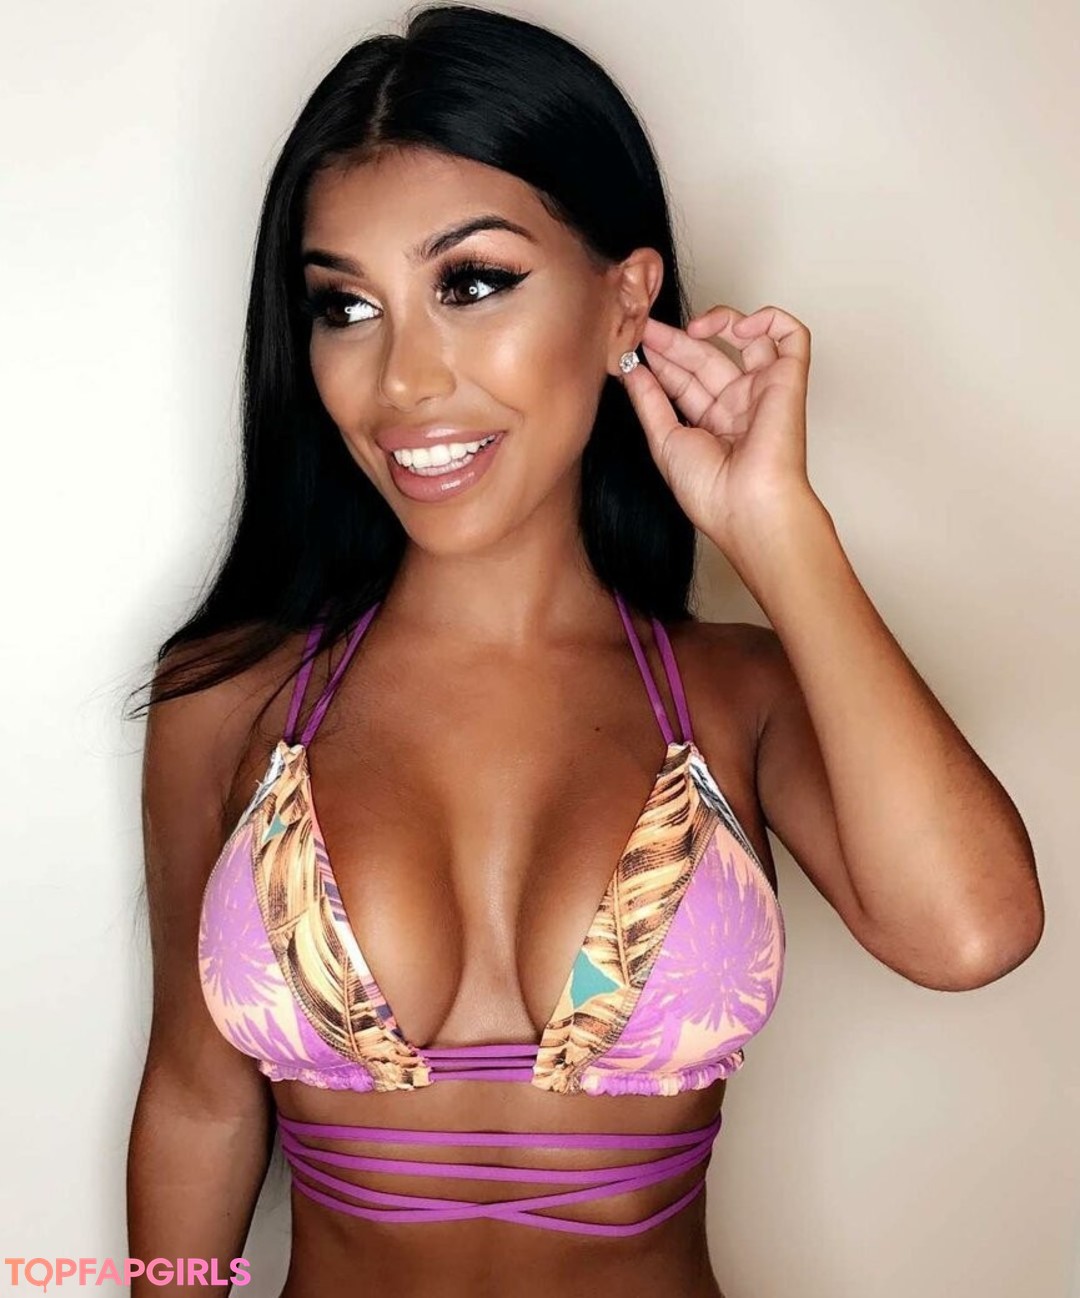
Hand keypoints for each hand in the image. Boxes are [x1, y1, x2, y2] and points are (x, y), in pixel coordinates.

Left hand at [620, 304, 816, 551]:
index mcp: (712, 425)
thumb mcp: (664, 440)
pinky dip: (770, 320)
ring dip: (717, 322)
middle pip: (707, 358)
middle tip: (648, 327)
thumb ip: (648, 401)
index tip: (636, 343)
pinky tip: (739, 328)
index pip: (685, 380)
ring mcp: (765, 391)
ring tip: (691, 328)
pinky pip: (792, 335)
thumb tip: (631, 369)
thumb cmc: (709, 489)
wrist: (746, 505)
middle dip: (676, 341)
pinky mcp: (790, 379)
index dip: (663, 359)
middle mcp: (739, 406)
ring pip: (746, 339)